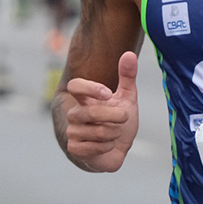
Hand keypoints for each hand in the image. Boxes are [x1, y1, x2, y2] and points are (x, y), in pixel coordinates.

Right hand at [63, 51, 139, 171]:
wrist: (116, 149)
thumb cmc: (119, 122)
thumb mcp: (127, 98)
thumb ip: (127, 76)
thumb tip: (129, 54)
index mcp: (84, 99)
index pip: (75, 86)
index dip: (90, 88)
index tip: (109, 94)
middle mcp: (74, 113)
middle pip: (90, 112)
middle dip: (114, 116)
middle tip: (125, 117)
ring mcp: (72, 131)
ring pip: (96, 131)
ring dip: (114, 133)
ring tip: (115, 133)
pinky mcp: (75, 148)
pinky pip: (93, 147)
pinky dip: (107, 146)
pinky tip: (108, 145)